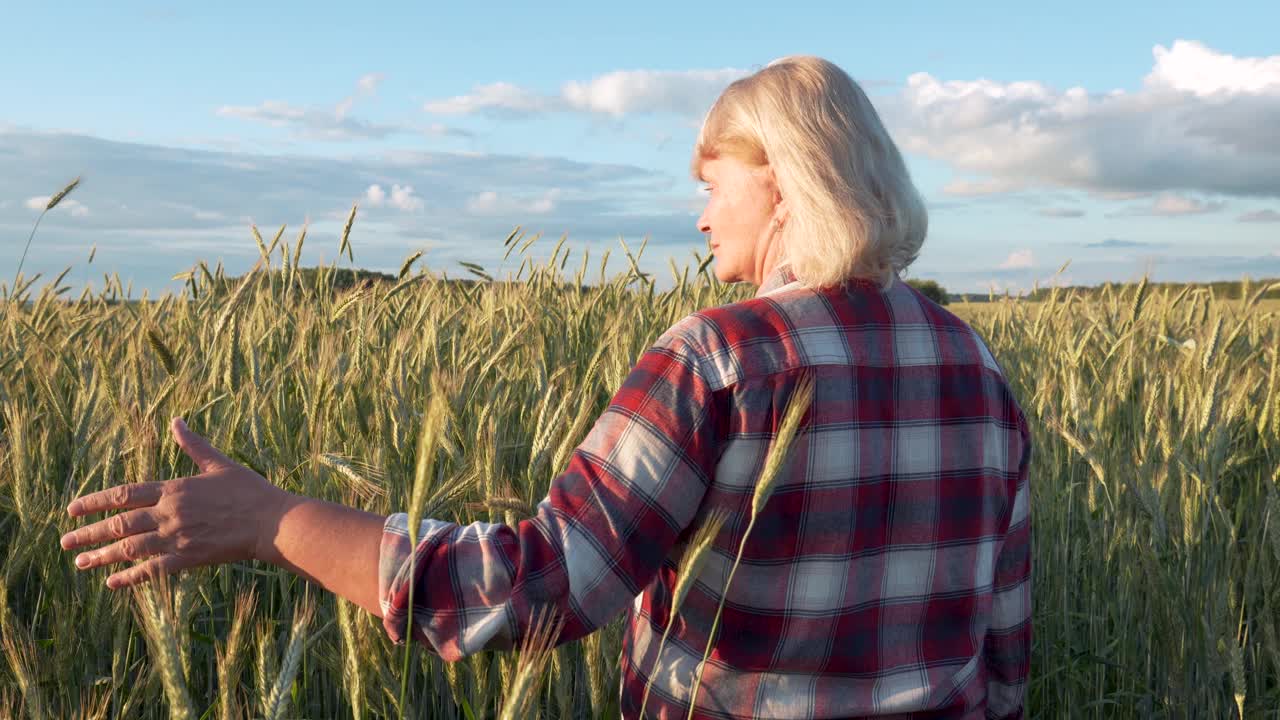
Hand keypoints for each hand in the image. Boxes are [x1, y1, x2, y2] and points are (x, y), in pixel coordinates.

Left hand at [59, 416, 291, 589]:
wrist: (271, 522)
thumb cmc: (249, 491)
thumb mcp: (219, 464)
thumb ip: (193, 445)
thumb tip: (176, 420)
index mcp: (174, 488)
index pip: (124, 494)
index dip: (95, 502)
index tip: (72, 509)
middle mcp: (169, 513)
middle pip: (120, 524)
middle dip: (89, 533)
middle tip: (65, 541)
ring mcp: (177, 538)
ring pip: (130, 549)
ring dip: (102, 556)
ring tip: (80, 562)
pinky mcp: (188, 559)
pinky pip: (152, 570)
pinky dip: (130, 577)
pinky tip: (112, 582)